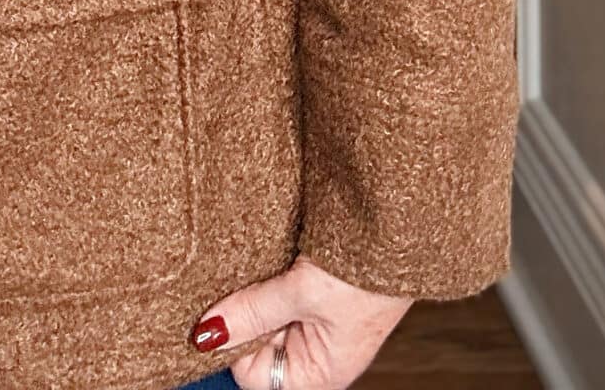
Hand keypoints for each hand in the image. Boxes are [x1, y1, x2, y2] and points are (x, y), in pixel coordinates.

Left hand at [190, 255, 409, 388]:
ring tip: (261, 265)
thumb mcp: (302, 293)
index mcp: (318, 372)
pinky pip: (278, 292)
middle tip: (239, 280)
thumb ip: (253, 313)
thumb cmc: (365, 274)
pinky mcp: (316, 293)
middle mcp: (316, 353)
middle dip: (242, 315)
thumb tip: (205, 335)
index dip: (233, 344)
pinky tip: (269, 255)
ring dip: (254, 291)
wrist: (399, 230)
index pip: (252, 374)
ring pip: (264, 314)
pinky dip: (267, 276)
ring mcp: (317, 322)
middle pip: (256, 344)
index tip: (221, 309)